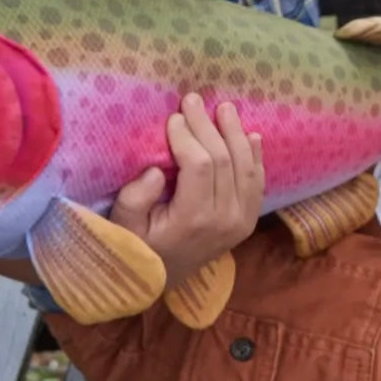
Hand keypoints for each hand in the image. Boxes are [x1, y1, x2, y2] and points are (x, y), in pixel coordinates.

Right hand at [109, 93, 264, 287]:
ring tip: (225, 108)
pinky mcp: (248, 221)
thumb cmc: (138, 248)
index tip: (173, 117)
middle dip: (208, 126)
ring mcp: (241, 221)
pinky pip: (257, 183)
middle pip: (224, 160)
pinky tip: (251, 134)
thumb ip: (135, 199)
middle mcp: (224, 220)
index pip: (200, 165)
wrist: (163, 280)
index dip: (188, 136)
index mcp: (193, 219)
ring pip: (245, 167)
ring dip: (235, 134)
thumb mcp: (123, 227)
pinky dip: (256, 156)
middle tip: (193, 100)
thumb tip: (157, 170)